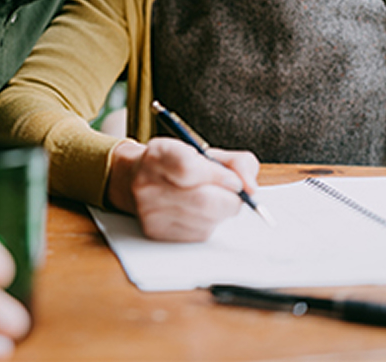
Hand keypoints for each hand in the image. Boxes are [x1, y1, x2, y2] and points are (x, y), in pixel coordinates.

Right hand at [107, 138, 259, 241]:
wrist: (135, 181)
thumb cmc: (177, 165)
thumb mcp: (205, 152)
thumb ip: (236, 162)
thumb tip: (251, 187)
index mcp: (159, 155)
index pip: (189, 168)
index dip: (219, 176)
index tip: (234, 180)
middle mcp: (147, 183)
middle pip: (203, 201)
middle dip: (229, 199)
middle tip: (232, 192)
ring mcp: (150, 210)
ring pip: (206, 220)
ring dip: (220, 212)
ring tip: (211, 199)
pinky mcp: (156, 232)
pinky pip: (198, 233)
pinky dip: (208, 223)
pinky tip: (198, 212)